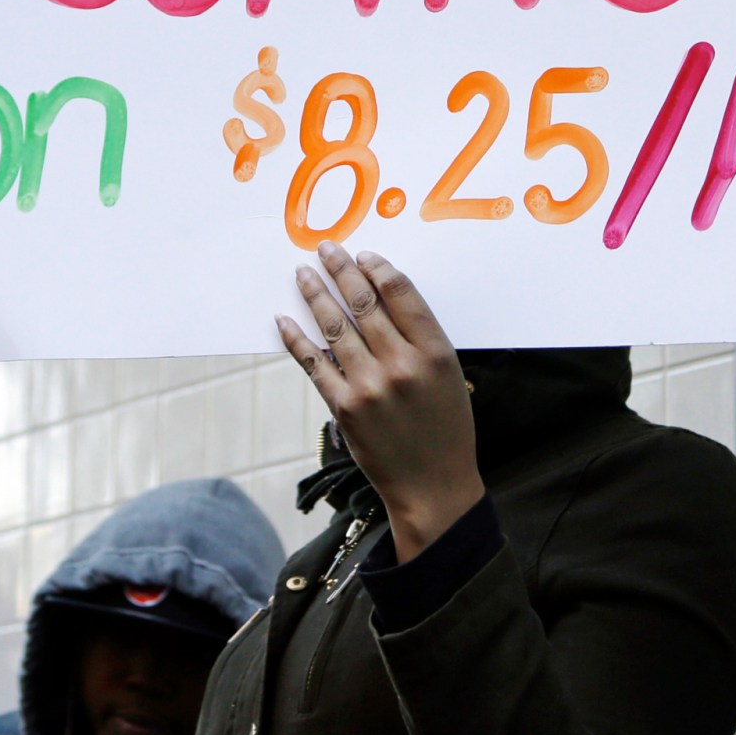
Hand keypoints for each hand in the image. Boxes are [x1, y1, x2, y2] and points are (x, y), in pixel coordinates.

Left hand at [277, 242, 484, 561]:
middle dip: (342, 271)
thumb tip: (381, 301)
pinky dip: (297, 340)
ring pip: (335, 328)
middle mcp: (401, 364)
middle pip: (365, 303)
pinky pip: (314, 364)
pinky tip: (285, 320)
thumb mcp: (449, 376)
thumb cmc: (446, 429)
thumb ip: (421, 339)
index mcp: (435, 352)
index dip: (379, 269)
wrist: (432, 484)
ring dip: (316, 296)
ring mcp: (369, 385)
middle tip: (326, 250)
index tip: (364, 255)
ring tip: (304, 275)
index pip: (402, 294)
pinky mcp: (344, 407)